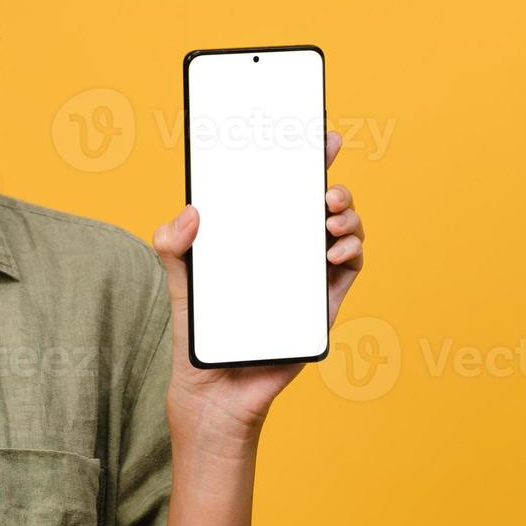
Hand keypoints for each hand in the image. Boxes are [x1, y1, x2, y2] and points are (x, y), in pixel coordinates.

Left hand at [153, 129, 366, 446]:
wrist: (214, 392)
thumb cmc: (198, 334)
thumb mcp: (178, 283)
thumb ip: (172, 246)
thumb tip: (190, 212)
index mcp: (254, 236)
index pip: (279, 190)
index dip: (300, 160)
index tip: (315, 134)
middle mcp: (284, 249)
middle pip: (318, 203)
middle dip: (330, 181)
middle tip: (322, 186)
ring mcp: (307, 273)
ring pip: (342, 229)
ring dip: (346, 215)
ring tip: (327, 216)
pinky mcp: (322, 302)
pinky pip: (350, 268)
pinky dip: (352, 251)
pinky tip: (334, 249)